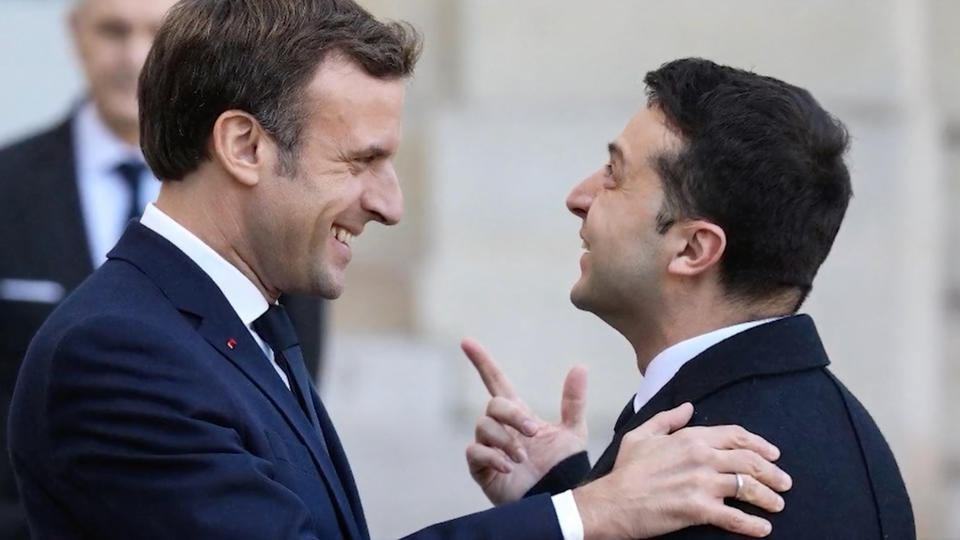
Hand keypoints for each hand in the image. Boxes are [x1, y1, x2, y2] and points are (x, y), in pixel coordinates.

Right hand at [462, 338, 587, 504]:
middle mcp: (500, 428)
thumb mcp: (573, 432)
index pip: (496, 381)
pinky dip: (493, 457)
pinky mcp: (481, 468)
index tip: (467, 342)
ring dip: (506, 439)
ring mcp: (489, 447)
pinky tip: (509, 467)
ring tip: (523, 458)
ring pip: (483, 426)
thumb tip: (580, 367)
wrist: (558, 498)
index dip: (482, 362)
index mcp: (518, 415)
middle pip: (493, 404)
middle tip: (532, 432)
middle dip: (512, 415)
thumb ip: (573, 401)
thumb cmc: (562, 468)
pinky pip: (475, 452)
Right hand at [574, 403, 791, 538]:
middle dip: (772, 472)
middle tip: (784, 482)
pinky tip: (763, 528)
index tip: (772, 454)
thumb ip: (668, 419)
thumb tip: (689, 407)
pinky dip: (752, 524)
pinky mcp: (699, 510)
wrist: (611, 502)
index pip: (735, 436)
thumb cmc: (625, 470)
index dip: (759, 444)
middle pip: (749, 461)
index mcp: (690, 438)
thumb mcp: (641, 435)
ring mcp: (702, 483)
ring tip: (778, 505)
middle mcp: (701, 457)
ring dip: (768, 497)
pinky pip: (734, 517)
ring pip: (747, 487)